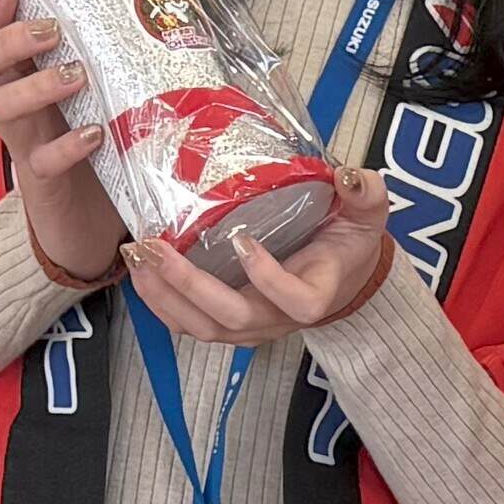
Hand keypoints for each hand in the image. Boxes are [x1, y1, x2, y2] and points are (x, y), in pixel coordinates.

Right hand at [0, 0, 122, 290]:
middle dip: (5, 41)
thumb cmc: (95, 149)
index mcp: (24, 80)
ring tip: (76, 75)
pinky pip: (42, 162)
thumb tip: (146, 7)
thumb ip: (101, 58)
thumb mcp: (96, 96)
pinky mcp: (44, 185)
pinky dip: (66, 146)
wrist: (91, 227)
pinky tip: (95, 134)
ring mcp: (25, 146)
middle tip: (50, 31)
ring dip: (35, 86)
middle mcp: (15, 109)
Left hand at [124, 169, 398, 346]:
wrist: (342, 278)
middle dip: (188, 284)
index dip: (268, 278)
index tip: (241, 238)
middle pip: (231, 317)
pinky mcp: (230, 325)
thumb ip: (365, 193)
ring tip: (138, 256)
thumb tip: (348, 175)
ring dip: (165, 295)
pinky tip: (140, 271)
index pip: (297, 302)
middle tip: (156, 246)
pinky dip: (161, 303)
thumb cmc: (348, 244)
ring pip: (203, 327)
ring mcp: (252, 326)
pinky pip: (190, 325)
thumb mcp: (366, 214)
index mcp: (316, 293)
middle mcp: (279, 318)